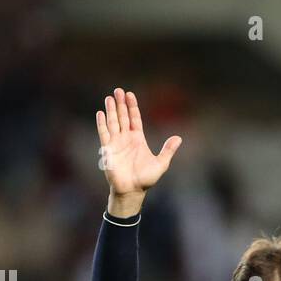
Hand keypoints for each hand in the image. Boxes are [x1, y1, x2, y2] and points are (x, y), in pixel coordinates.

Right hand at [96, 87, 181, 215]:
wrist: (132, 190)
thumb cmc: (146, 179)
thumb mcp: (161, 164)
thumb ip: (168, 150)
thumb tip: (179, 138)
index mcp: (138, 139)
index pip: (135, 118)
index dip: (132, 106)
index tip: (130, 94)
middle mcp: (126, 138)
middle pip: (123, 116)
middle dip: (120, 104)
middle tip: (118, 90)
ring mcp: (116, 143)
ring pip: (113, 122)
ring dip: (111, 110)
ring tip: (109, 97)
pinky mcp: (108, 149)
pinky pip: (104, 133)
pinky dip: (102, 123)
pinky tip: (101, 113)